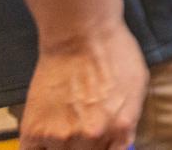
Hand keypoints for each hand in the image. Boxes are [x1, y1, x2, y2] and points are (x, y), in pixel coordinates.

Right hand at [18, 23, 146, 149]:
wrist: (81, 34)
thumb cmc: (114, 55)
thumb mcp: (137, 89)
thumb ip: (128, 125)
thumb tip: (119, 147)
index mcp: (121, 130)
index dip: (105, 149)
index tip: (99, 144)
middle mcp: (92, 137)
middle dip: (87, 146)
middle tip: (81, 126)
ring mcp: (61, 136)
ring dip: (62, 145)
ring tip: (64, 123)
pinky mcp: (34, 131)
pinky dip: (40, 148)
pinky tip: (45, 134)